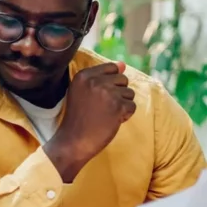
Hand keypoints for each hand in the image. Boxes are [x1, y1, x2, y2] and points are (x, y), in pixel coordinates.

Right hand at [45, 61, 135, 181]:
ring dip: (122, 105)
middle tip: (102, 108)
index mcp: (84, 75)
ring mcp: (107, 93)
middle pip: (123, 80)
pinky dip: (125, 116)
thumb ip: (102, 76)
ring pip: (129, 93)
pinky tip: (111, 121)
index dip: (110, 84)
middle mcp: (95, 81)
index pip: (112, 68)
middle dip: (118, 94)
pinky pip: (132, 106)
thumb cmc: (79, 118)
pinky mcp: (117, 106)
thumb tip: (123, 64)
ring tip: (106, 115)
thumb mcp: (84, 92)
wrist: (73, 142)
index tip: (99, 97)